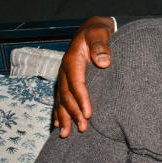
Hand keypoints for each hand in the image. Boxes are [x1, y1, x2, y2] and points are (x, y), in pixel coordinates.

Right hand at [54, 16, 115, 136]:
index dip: (81, 99)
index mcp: (72, 59)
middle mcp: (65, 70)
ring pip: (61, 100)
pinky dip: (58, 112)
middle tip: (83, 129)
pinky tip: (57, 124)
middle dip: (73, 113)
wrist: (92, 28)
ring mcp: (64, 76)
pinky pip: (60, 98)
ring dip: (64, 117)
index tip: (89, 114)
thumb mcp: (100, 32)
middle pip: (67, 95)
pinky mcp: (66, 80)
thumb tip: (103, 62)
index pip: (76, 83)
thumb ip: (101, 45)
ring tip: (65, 134)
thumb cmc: (98, 31)